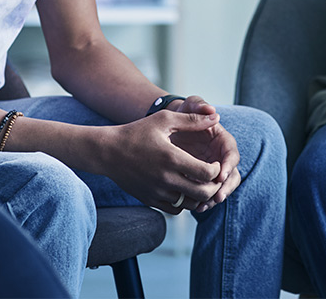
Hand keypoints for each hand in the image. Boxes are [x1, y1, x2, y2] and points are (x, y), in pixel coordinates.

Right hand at [105, 107, 224, 212]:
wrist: (108, 152)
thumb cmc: (137, 132)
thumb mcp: (165, 120)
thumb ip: (192, 120)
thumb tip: (216, 116)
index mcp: (172, 158)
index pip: (206, 174)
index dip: (217, 170)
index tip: (215, 162)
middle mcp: (166, 179)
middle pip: (202, 193)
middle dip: (213, 186)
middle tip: (214, 176)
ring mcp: (158, 192)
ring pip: (190, 204)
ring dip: (200, 196)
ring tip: (200, 182)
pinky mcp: (150, 200)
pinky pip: (176, 209)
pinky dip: (185, 202)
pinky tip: (184, 188)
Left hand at [167, 96, 241, 211]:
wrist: (168, 127)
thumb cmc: (182, 113)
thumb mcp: (190, 105)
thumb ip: (199, 106)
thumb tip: (212, 111)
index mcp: (221, 140)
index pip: (232, 153)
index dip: (228, 165)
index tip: (220, 175)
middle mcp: (220, 156)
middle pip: (231, 175)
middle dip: (226, 187)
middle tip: (216, 197)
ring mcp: (211, 169)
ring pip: (220, 187)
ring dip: (214, 197)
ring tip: (203, 206)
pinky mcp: (201, 179)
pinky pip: (206, 193)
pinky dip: (203, 202)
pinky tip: (195, 208)